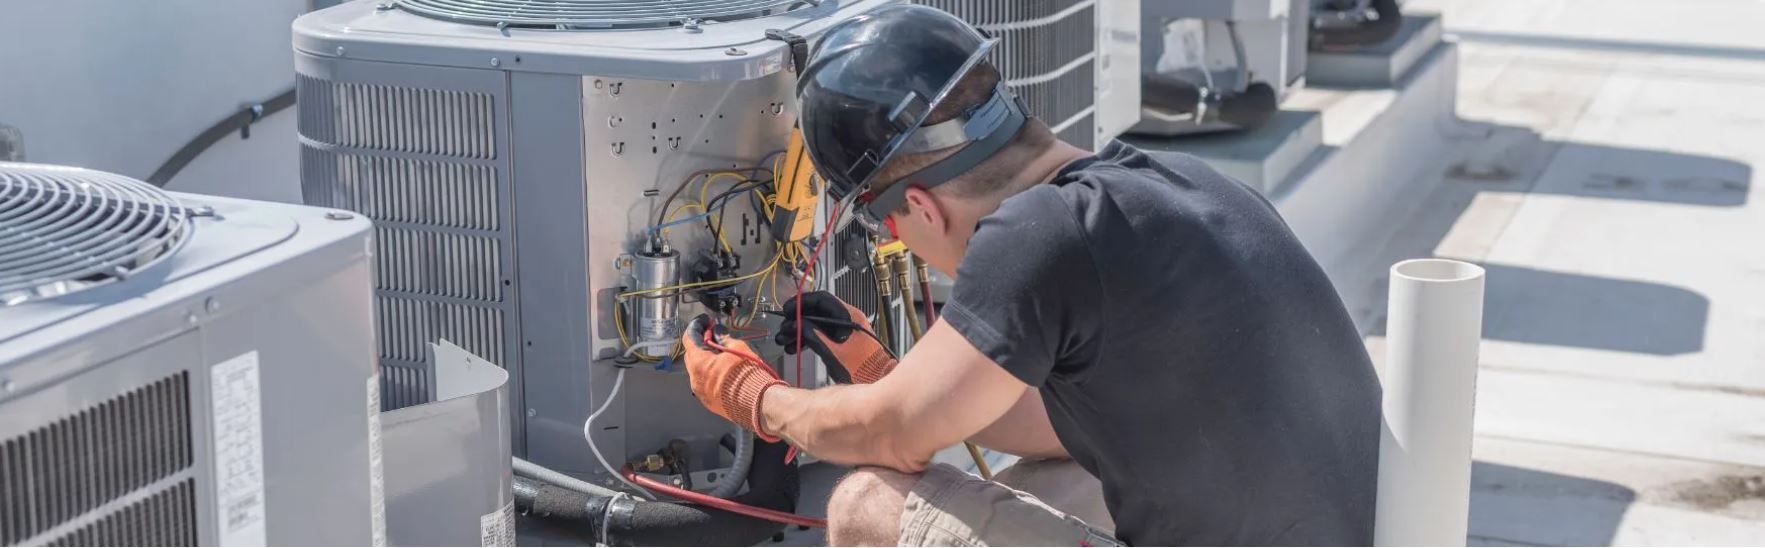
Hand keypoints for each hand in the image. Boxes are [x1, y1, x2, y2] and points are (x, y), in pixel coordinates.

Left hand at [682, 315, 785, 439]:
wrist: (757, 403)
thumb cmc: (747, 374)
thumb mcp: (737, 348)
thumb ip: (723, 338)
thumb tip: (717, 332)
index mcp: (698, 363)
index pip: (689, 338)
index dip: (697, 326)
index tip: (705, 321)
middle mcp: (694, 379)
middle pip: (691, 355)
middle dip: (700, 344)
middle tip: (714, 336)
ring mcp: (700, 393)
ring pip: (697, 371)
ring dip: (705, 361)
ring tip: (721, 355)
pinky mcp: (708, 402)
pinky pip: (704, 384)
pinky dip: (710, 375)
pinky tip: (723, 372)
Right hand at [774, 291, 896, 383]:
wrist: (876, 383)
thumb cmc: (862, 370)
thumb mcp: (833, 352)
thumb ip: (813, 335)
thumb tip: (795, 324)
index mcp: (849, 317)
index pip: (821, 299)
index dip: (801, 303)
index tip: (787, 310)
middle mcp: (848, 320)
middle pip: (817, 312)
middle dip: (797, 320)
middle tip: (784, 329)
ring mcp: (845, 331)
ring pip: (817, 324)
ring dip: (800, 331)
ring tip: (785, 341)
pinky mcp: (843, 341)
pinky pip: (821, 334)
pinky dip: (808, 339)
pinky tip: (796, 347)